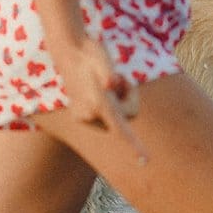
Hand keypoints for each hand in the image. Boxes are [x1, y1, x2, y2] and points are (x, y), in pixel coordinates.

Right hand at [52, 30, 145, 161]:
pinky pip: (107, 116)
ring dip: (118, 100)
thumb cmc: (90, 52)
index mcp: (99, 105)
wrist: (68, 50)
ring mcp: (83, 117)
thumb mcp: (103, 60)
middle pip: (127, 116)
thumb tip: (111, 84)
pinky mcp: (81, 117)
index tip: (145, 161)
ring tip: (106, 82)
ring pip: (117, 117)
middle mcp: (89, 115)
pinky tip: (97, 89)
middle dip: (129, 99)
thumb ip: (108, 74)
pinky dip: (108, 104)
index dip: (134, 146)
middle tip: (119, 79)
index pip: (120, 129)